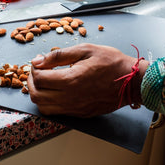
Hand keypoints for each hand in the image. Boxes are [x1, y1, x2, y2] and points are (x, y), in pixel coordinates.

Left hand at [27, 43, 147, 116]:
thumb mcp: (85, 50)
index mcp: (71, 80)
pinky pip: (56, 113)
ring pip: (44, 108)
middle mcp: (70, 98)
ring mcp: (75, 108)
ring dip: (38, 95)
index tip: (38, 61)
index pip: (39, 78)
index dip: (34, 68)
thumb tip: (38, 60)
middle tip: (37, 72)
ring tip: (43, 83)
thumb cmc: (112, 63)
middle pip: (36, 96)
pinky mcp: (80, 114)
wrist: (133, 82)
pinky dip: (48, 103)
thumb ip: (59, 56)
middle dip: (31, 82)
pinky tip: (54, 92)